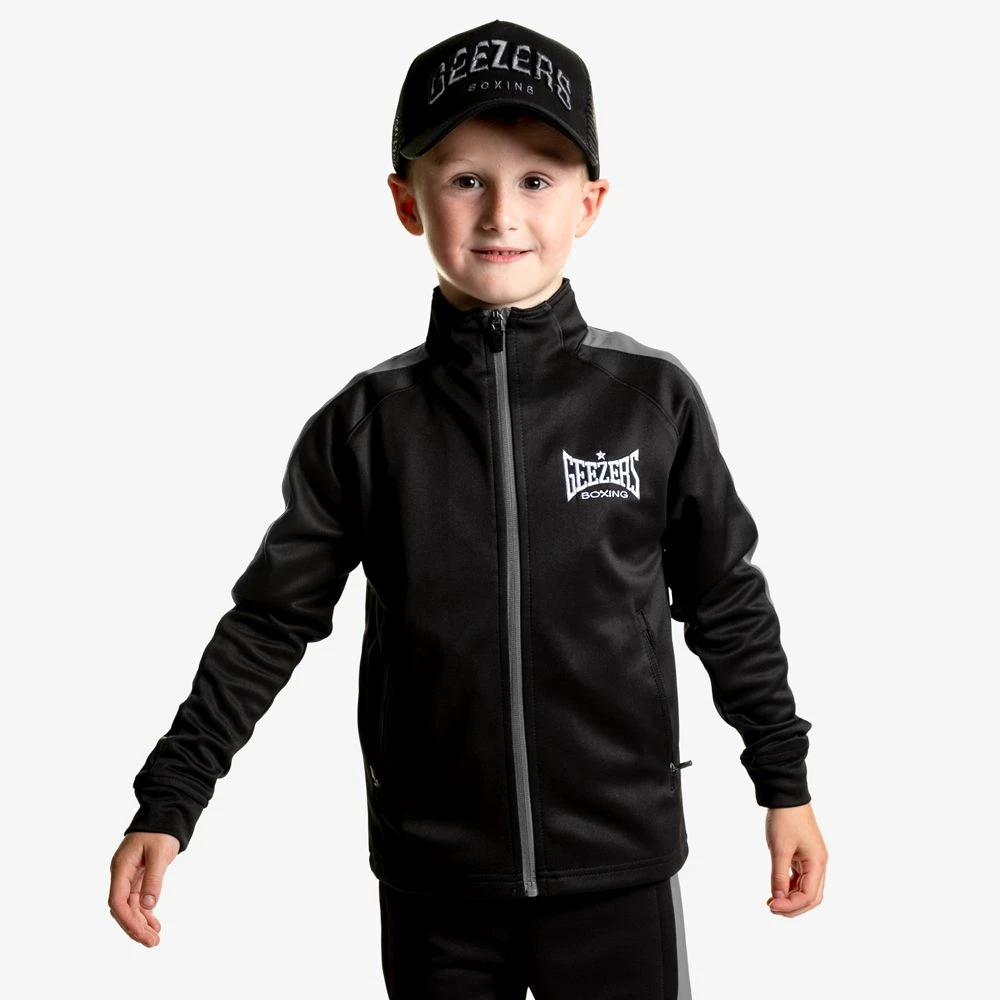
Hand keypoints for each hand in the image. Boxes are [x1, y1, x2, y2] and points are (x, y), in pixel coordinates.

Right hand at [108, 832, 180, 946]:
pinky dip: (145, 913)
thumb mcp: (159, 853)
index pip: (117, 901)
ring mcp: (129, 877)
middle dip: (135, 927)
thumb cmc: (161, 830)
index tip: (141, 933)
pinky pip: (138, 900)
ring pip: (130, 907)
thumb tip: (148, 905)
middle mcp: (121, 875)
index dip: (127, 920)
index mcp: (121, 868)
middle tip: (152, 942)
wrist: (165, 814)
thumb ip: (154, 879)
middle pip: (122, 908)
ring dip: (140, 924)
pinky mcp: (138, 878)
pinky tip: (154, 925)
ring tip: (154, 939)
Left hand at [764, 802, 826, 916]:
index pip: (809, 896)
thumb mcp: (780, 849)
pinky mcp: (803, 856)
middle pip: (811, 897)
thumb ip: (779, 875)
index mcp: (817, 863)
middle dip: (793, 906)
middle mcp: (818, 864)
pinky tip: (776, 890)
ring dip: (790, 898)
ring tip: (771, 902)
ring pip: (805, 888)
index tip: (772, 905)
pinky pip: (799, 878)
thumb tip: (777, 897)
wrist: (786, 796)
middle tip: (772, 908)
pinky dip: (789, 886)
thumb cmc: (785, 819)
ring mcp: (811, 860)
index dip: (791, 905)